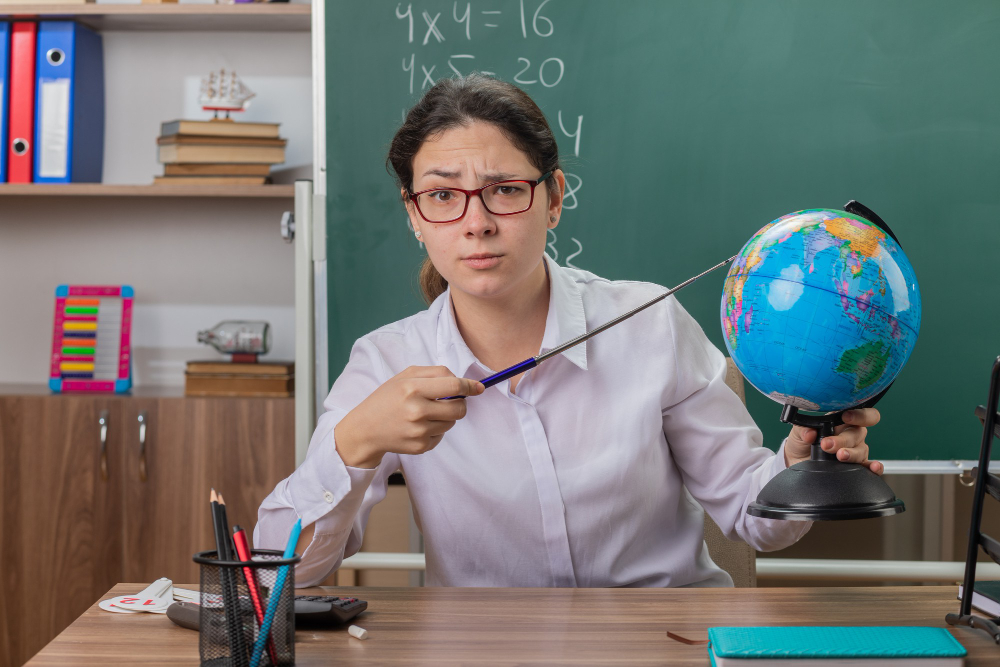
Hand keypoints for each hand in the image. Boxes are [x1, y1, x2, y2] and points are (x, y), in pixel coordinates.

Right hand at [334, 366, 484, 468]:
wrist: (365, 429)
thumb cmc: (386, 399)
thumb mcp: (405, 377)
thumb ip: (435, 373)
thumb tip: (465, 382)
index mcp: (413, 388)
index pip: (453, 385)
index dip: (470, 386)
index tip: (479, 387)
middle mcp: (417, 410)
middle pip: (459, 408)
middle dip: (460, 403)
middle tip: (449, 400)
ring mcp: (419, 431)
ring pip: (452, 422)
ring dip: (446, 416)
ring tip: (426, 413)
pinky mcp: (420, 447)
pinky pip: (441, 436)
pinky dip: (435, 429)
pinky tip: (418, 426)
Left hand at [784, 408, 883, 474]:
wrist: (797, 462)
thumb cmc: (802, 442)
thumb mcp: (798, 432)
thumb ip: (803, 429)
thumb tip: (810, 433)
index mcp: (841, 421)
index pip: (860, 414)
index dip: (858, 414)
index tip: (846, 417)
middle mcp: (851, 435)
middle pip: (858, 434)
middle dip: (844, 439)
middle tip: (828, 445)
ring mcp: (855, 451)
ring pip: (862, 450)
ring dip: (851, 453)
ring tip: (839, 456)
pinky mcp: (855, 467)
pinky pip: (868, 467)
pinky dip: (873, 467)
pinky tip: (872, 467)